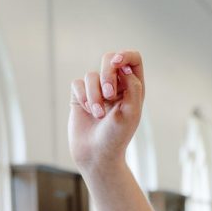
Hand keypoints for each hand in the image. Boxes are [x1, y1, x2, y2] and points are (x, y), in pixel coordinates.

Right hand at [68, 50, 144, 174]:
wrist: (96, 154)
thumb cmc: (117, 136)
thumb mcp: (131, 112)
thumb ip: (133, 86)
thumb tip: (123, 67)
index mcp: (133, 88)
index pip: (133, 59)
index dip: (125, 55)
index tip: (116, 63)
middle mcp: (116, 86)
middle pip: (109, 59)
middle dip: (107, 74)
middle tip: (109, 94)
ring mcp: (97, 90)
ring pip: (91, 75)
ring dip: (94, 95)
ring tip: (99, 114)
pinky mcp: (80, 96)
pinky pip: (78, 83)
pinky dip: (83, 96)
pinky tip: (88, 111)